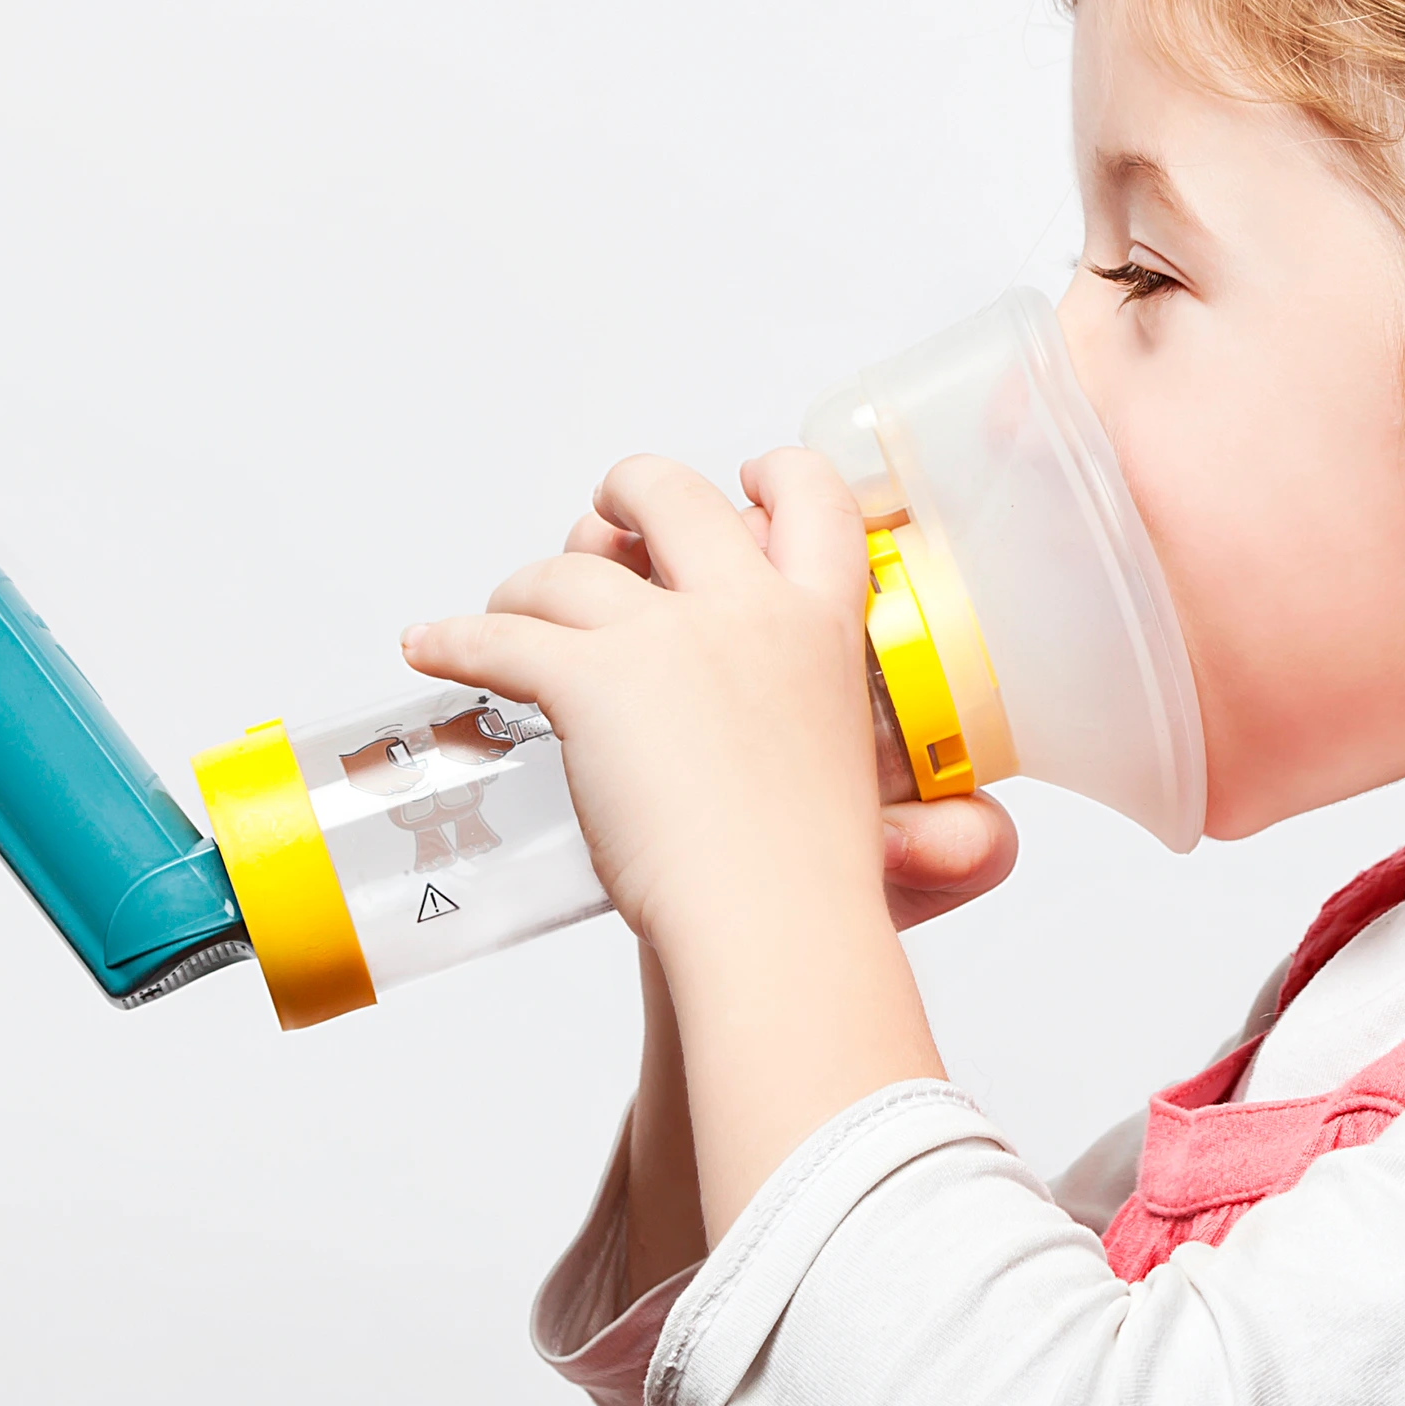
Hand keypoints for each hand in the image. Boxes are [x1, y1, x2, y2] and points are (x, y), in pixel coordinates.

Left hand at [403, 448, 954, 1235]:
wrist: (774, 929)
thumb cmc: (825, 894)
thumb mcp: (896, 823)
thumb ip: (929, 822)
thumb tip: (971, 846)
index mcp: (826, 625)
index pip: (811, 499)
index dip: (773, 476)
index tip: (748, 482)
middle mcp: (748, 608)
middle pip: (669, 493)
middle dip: (625, 494)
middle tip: (605, 523)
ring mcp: (665, 638)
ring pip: (567, 569)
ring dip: (525, 584)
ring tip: (507, 612)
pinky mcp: (589, 681)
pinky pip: (500, 640)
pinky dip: (454, 640)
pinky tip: (432, 648)